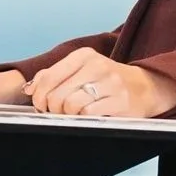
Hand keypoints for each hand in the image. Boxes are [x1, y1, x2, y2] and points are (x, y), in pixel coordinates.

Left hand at [26, 48, 175, 118]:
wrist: (145, 87)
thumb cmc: (107, 80)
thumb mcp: (81, 70)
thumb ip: (53, 75)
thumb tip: (30, 88)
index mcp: (84, 55)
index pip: (48, 77)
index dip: (39, 96)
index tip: (40, 105)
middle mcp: (97, 65)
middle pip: (57, 95)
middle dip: (51, 109)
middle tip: (56, 113)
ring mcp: (110, 83)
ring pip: (71, 106)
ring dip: (67, 116)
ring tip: (72, 115)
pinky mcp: (119, 102)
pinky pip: (88, 115)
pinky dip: (83, 119)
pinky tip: (88, 116)